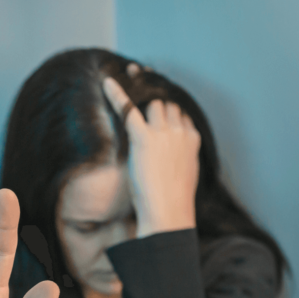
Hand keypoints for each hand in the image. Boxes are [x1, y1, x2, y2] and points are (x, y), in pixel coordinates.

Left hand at [102, 69, 199, 237]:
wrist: (169, 214)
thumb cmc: (174, 201)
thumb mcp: (185, 174)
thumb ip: (181, 157)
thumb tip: (171, 157)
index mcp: (192, 139)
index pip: (179, 112)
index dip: (166, 108)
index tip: (155, 105)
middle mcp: (180, 131)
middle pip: (166, 104)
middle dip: (154, 97)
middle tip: (139, 88)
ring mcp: (164, 133)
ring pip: (152, 103)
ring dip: (140, 97)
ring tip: (128, 86)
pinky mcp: (144, 139)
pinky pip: (129, 110)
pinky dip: (116, 95)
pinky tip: (106, 83)